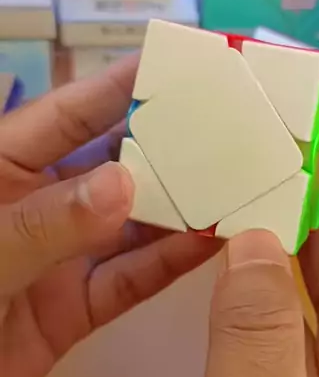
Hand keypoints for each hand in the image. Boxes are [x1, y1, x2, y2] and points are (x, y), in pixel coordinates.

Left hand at [0, 56, 217, 376]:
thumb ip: (47, 221)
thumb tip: (125, 182)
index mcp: (2, 168)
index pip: (69, 115)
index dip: (121, 86)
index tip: (181, 65)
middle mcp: (39, 204)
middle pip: (111, 165)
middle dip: (167, 145)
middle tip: (230, 125)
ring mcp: (59, 258)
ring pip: (130, 224)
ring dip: (180, 207)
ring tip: (237, 181)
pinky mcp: (73, 310)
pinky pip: (129, 281)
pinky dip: (168, 264)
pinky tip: (211, 244)